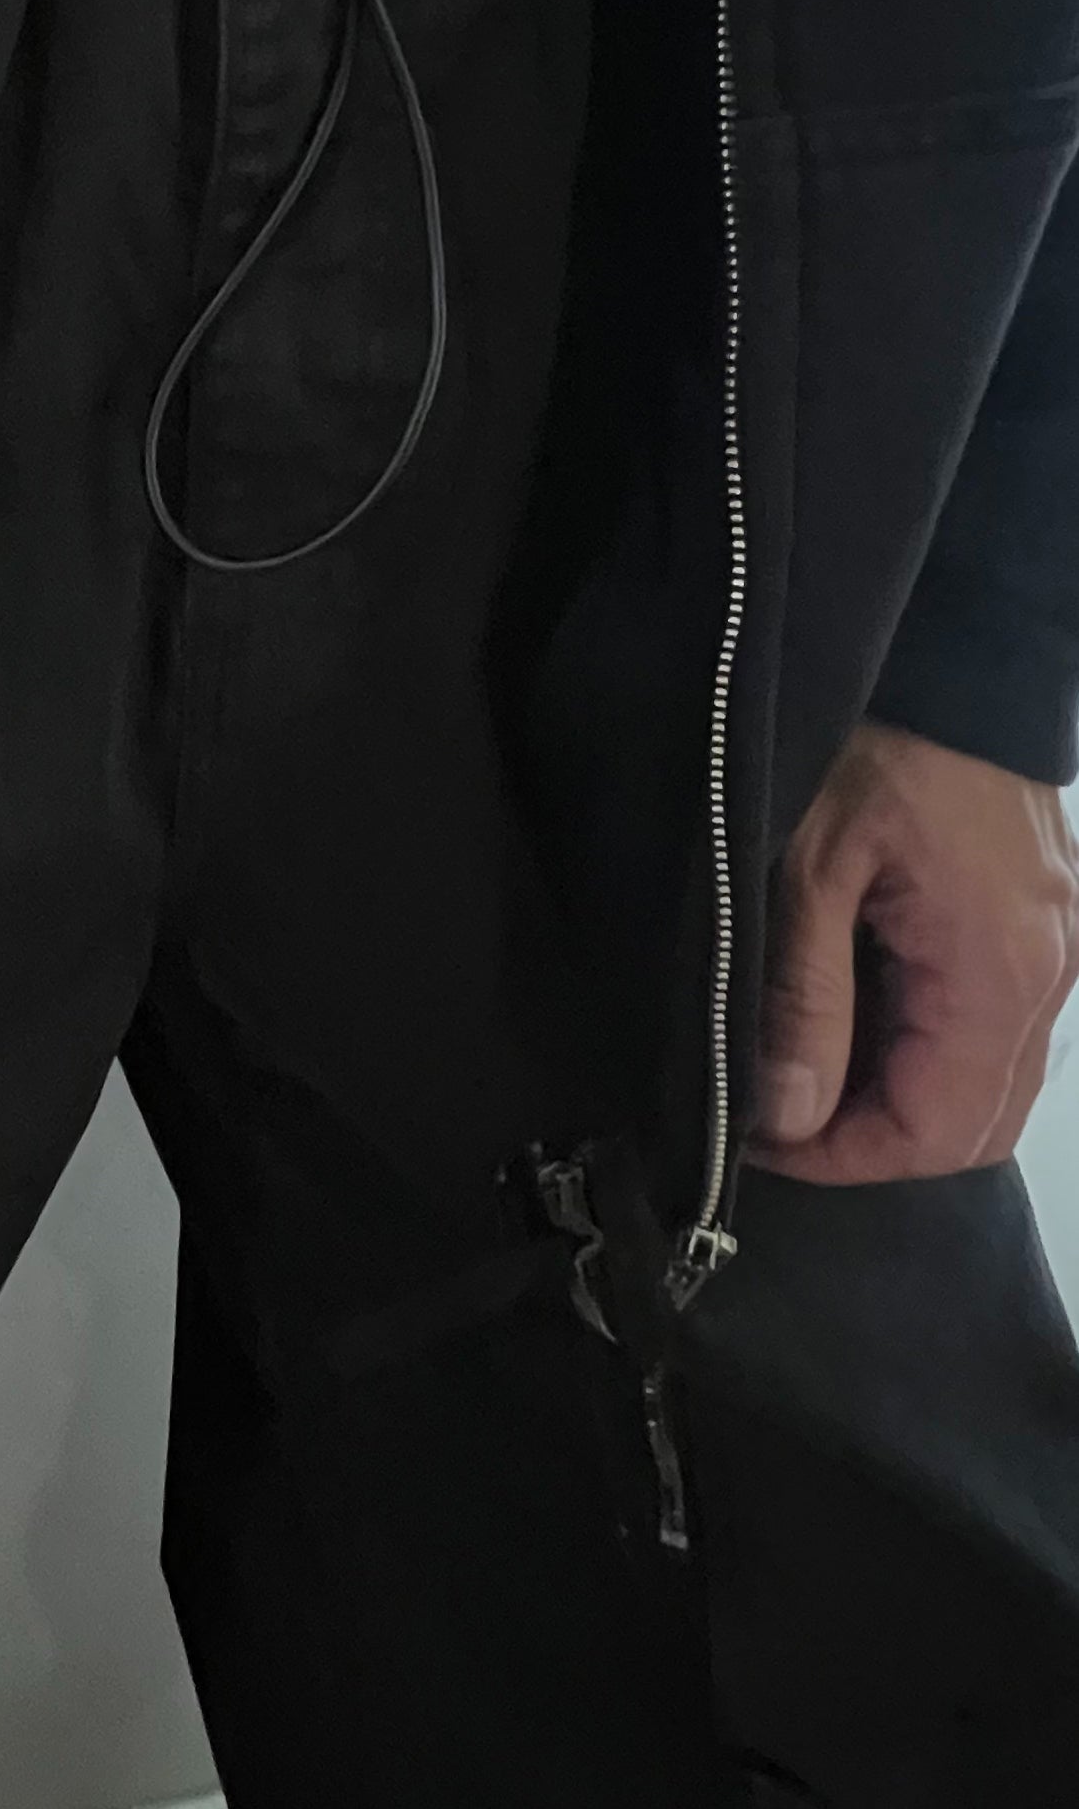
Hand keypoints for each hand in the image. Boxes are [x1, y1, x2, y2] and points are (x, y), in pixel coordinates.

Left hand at [754, 720, 1078, 1182]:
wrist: (955, 652)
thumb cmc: (878, 742)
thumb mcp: (808, 866)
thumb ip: (804, 996)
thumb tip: (791, 1116)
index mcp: (999, 972)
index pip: (936, 1134)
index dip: (842, 1156)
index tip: (759, 1137)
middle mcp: (1049, 979)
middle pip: (970, 1126)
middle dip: (866, 1136)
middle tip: (772, 1105)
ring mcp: (1055, 953)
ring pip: (985, 1084)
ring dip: (893, 1091)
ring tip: (802, 1055)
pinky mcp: (1040, 928)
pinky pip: (991, 1027)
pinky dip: (923, 1043)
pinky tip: (851, 1007)